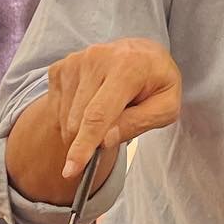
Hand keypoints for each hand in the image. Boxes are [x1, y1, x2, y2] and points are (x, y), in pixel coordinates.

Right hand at [48, 37, 181, 176]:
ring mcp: (75, 61)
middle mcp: (96, 59)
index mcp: (127, 67)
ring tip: (109, 110)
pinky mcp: (61, 68)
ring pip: (66, 118)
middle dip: (90, 139)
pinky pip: (57, 108)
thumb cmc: (157, 83)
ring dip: (82, 129)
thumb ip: (139, 123)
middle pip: (79, 120)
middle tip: (117, 127)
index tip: (70, 169)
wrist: (142, 54)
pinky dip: (73, 117)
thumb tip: (104, 141)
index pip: (99, 114)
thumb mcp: (166, 107)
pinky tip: (92, 104)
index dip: (84, 145)